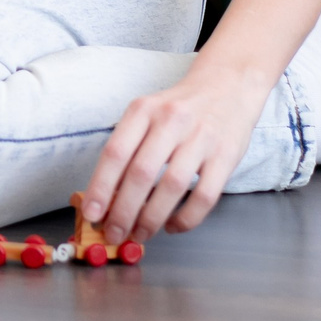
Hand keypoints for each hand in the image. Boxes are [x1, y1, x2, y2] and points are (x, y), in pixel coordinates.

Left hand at [80, 65, 271, 243]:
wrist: (228, 85)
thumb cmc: (178, 108)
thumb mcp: (147, 115)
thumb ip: (128, 148)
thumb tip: (105, 195)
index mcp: (143, 110)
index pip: (115, 152)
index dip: (101, 187)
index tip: (91, 214)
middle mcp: (170, 121)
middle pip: (141, 174)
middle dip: (123, 211)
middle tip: (113, 234)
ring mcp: (201, 138)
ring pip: (171, 187)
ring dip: (152, 218)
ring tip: (140, 235)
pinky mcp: (226, 156)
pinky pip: (205, 196)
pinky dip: (187, 218)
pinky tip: (173, 227)